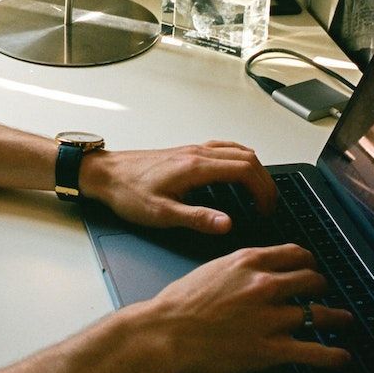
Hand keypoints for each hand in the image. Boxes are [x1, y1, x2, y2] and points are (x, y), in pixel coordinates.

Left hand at [80, 141, 276, 233]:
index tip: (266, 210)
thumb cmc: (127, 193)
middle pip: (247, 158)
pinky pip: (223, 148)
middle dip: (265, 182)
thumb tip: (227, 224)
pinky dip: (239, 159)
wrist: (104, 174)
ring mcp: (192, 149)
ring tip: (260, 192)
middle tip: (269, 206)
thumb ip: (197, 218)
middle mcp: (196, 153)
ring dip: (254, 169)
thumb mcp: (161, 214)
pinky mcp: (185, 151)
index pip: (245, 170)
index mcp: (195, 167)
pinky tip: (237, 174)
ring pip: (237, 150)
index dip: (263, 190)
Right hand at [150, 243, 351, 372]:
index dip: (307, 261)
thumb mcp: (211, 269)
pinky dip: (331, 355)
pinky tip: (340, 355)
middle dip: (319, 286)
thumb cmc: (179, 303)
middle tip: (321, 291)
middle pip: (311, 279)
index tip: (309, 267)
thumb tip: (253, 274)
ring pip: (317, 313)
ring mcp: (270, 317)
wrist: (166, 330)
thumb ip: (238, 269)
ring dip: (333, 317)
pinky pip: (312, 351)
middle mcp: (264, 285)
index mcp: (247, 261)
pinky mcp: (270, 348)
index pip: (294, 254)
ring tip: (341, 320)